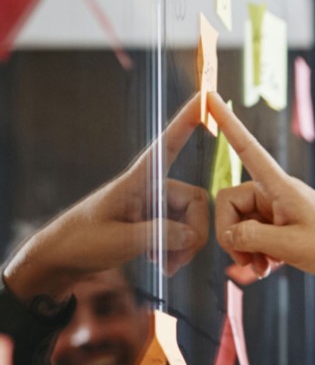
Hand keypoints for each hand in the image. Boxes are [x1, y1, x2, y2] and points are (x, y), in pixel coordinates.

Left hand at [2, 97, 209, 299]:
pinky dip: (178, 251)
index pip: (166, 146)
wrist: (60, 260)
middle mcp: (150, 189)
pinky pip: (182, 233)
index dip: (186, 123)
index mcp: (137, 181)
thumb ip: (160, 234)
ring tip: (166, 266)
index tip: (204, 98)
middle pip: (195, 202)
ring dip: (185, 248)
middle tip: (177, 262)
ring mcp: (153, 207)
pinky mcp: (154, 224)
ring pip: (191, 222)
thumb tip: (193, 233)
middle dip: (194, 234)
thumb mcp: (119, 240)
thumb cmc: (80, 242)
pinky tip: (162, 263)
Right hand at [207, 92, 314, 318]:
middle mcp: (277, 192)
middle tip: (247, 262)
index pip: (247, 148)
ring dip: (245, 248)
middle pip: (231, 203)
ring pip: (241, 223)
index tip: (208, 94)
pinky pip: (256, 234)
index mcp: (280, 186)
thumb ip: (250, 238)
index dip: (227, 124)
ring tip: (261, 269)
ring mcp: (280, 209)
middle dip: (232, 235)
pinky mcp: (284, 226)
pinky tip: (269, 268)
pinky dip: (257, 252)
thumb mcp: (288, 246)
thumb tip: (228, 235)